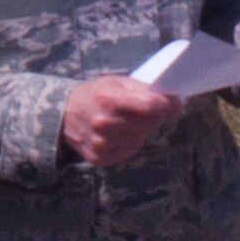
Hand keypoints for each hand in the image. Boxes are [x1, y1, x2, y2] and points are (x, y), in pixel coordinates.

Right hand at [61, 75, 181, 165]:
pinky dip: (130, 142)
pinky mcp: (100, 158)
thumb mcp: (115, 83)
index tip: (174, 104)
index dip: (167, 105)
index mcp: (109, 100)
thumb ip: (142, 89)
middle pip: (149, 123)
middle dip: (153, 116)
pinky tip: (119, 133)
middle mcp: (104, 123)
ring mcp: (101, 143)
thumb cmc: (95, 95)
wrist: (65, 114)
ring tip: (126, 121)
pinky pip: (130, 150)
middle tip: (145, 110)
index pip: (149, 105)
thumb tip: (171, 100)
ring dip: (140, 130)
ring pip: (141, 138)